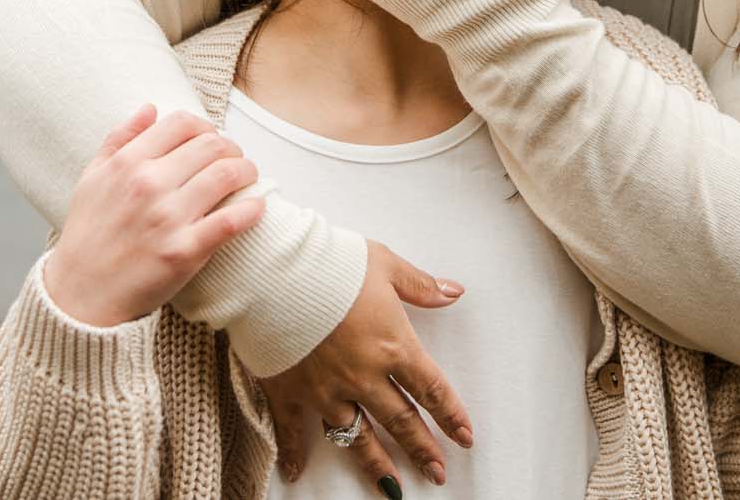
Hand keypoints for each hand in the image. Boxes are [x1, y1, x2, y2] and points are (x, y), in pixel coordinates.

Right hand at [43, 105, 264, 326]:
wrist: (81, 294)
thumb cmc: (88, 235)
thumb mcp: (92, 178)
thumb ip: (119, 139)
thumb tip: (151, 108)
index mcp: (127, 163)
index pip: (182, 123)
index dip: (205, 127)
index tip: (211, 139)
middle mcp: (148, 185)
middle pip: (211, 145)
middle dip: (231, 148)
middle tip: (234, 160)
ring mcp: (168, 218)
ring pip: (227, 174)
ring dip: (247, 172)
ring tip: (247, 178)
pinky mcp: (184, 251)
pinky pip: (231, 221)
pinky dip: (251, 209)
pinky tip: (256, 208)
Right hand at [259, 240, 473, 492]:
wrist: (275, 271)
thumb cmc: (331, 263)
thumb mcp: (384, 264)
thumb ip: (420, 284)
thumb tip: (454, 291)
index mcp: (392, 346)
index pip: (431, 389)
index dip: (451, 415)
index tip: (464, 437)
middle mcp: (364, 377)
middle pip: (401, 421)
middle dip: (422, 449)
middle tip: (437, 472)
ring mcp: (326, 391)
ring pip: (358, 437)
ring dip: (378, 464)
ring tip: (393, 488)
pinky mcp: (290, 393)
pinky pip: (293, 431)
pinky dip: (294, 454)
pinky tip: (296, 473)